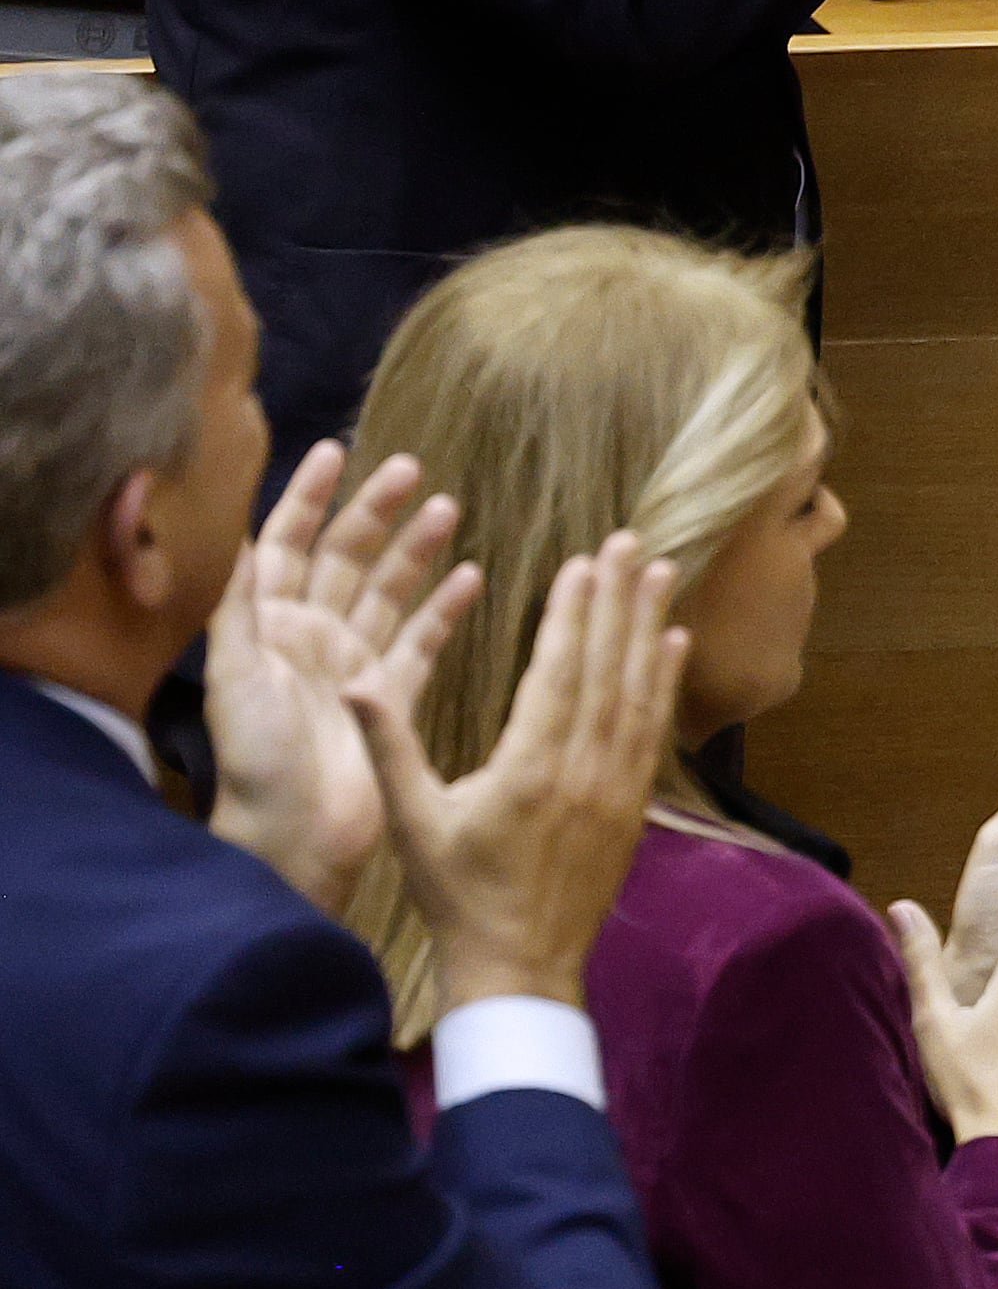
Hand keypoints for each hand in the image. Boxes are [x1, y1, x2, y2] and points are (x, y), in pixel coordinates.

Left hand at [204, 442, 475, 917]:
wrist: (294, 837)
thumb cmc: (257, 761)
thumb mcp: (235, 679)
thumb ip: (237, 608)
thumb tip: (236, 535)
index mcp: (269, 628)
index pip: (287, 545)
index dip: (307, 497)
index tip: (334, 451)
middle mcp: (310, 639)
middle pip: (345, 559)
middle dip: (374, 511)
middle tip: (409, 468)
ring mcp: (354, 665)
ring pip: (388, 592)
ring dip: (415, 550)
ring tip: (446, 508)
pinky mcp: (390, 697)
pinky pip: (422, 642)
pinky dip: (443, 610)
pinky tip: (470, 576)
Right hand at [351, 536, 688, 1012]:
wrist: (520, 968)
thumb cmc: (457, 896)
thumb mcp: (411, 822)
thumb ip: (389, 746)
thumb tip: (352, 680)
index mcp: (528, 769)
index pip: (558, 672)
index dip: (573, 612)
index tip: (585, 561)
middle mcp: (582, 770)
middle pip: (606, 668)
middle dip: (618, 601)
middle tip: (632, 543)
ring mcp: (616, 787)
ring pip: (638, 691)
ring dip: (649, 628)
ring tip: (661, 574)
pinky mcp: (634, 805)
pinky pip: (653, 730)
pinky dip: (664, 683)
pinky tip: (674, 644)